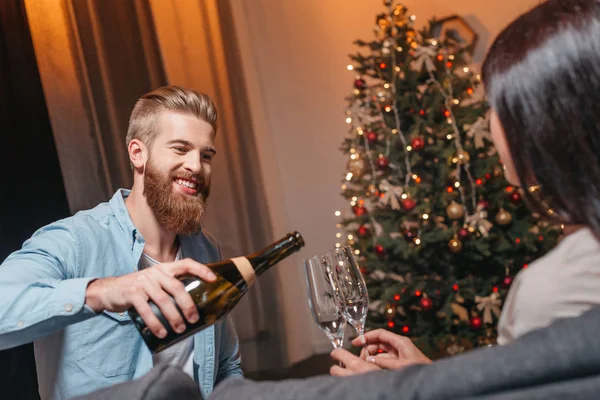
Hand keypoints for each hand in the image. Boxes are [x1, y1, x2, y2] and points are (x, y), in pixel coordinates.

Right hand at [85, 258, 215, 337]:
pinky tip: (162, 333)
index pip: (186, 263)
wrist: (109, 290)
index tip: (213, 279)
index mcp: (164, 269)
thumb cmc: (138, 288)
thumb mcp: (154, 282)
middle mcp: (155, 273)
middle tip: (194, 319)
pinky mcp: (132, 293)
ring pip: (163, 300)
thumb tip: (193, 306)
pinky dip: (155, 323)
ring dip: (174, 317)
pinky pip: (146, 310)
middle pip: (177, 287)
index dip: (201, 269)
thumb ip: (169, 287)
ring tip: (180, 329)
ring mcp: (143, 282)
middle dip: (188, 305)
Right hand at [353, 329, 431, 367]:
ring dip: (372, 355)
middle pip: (379, 341)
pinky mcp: (400, 359)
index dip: (366, 336)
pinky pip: (385, 357)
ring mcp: (399, 352)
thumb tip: (368, 358)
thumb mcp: (400, 365)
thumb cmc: (420, 369)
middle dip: (368, 347)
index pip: (380, 334)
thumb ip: (384, 361)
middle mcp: (399, 344)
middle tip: (360, 356)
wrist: (432, 377)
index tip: (356, 341)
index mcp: (400, 341)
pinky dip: (378, 360)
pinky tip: (372, 366)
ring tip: (365, 362)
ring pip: (381, 350)